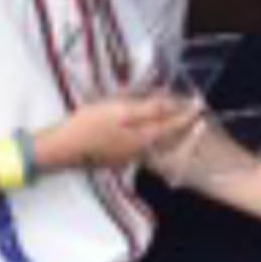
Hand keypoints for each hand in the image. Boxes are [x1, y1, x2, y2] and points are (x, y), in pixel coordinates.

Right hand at [38, 90, 203, 171]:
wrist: (61, 149)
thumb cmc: (89, 125)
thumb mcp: (120, 110)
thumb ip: (150, 108)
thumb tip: (174, 104)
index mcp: (144, 138)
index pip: (174, 126)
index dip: (187, 114)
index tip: (200, 104)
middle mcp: (140, 151)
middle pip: (168, 138)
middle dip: (181, 124)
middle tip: (191, 111)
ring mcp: (127, 157)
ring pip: (155, 142)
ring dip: (166, 129)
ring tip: (171, 115)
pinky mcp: (115, 157)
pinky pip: (141, 144)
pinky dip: (149, 133)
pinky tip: (144, 124)